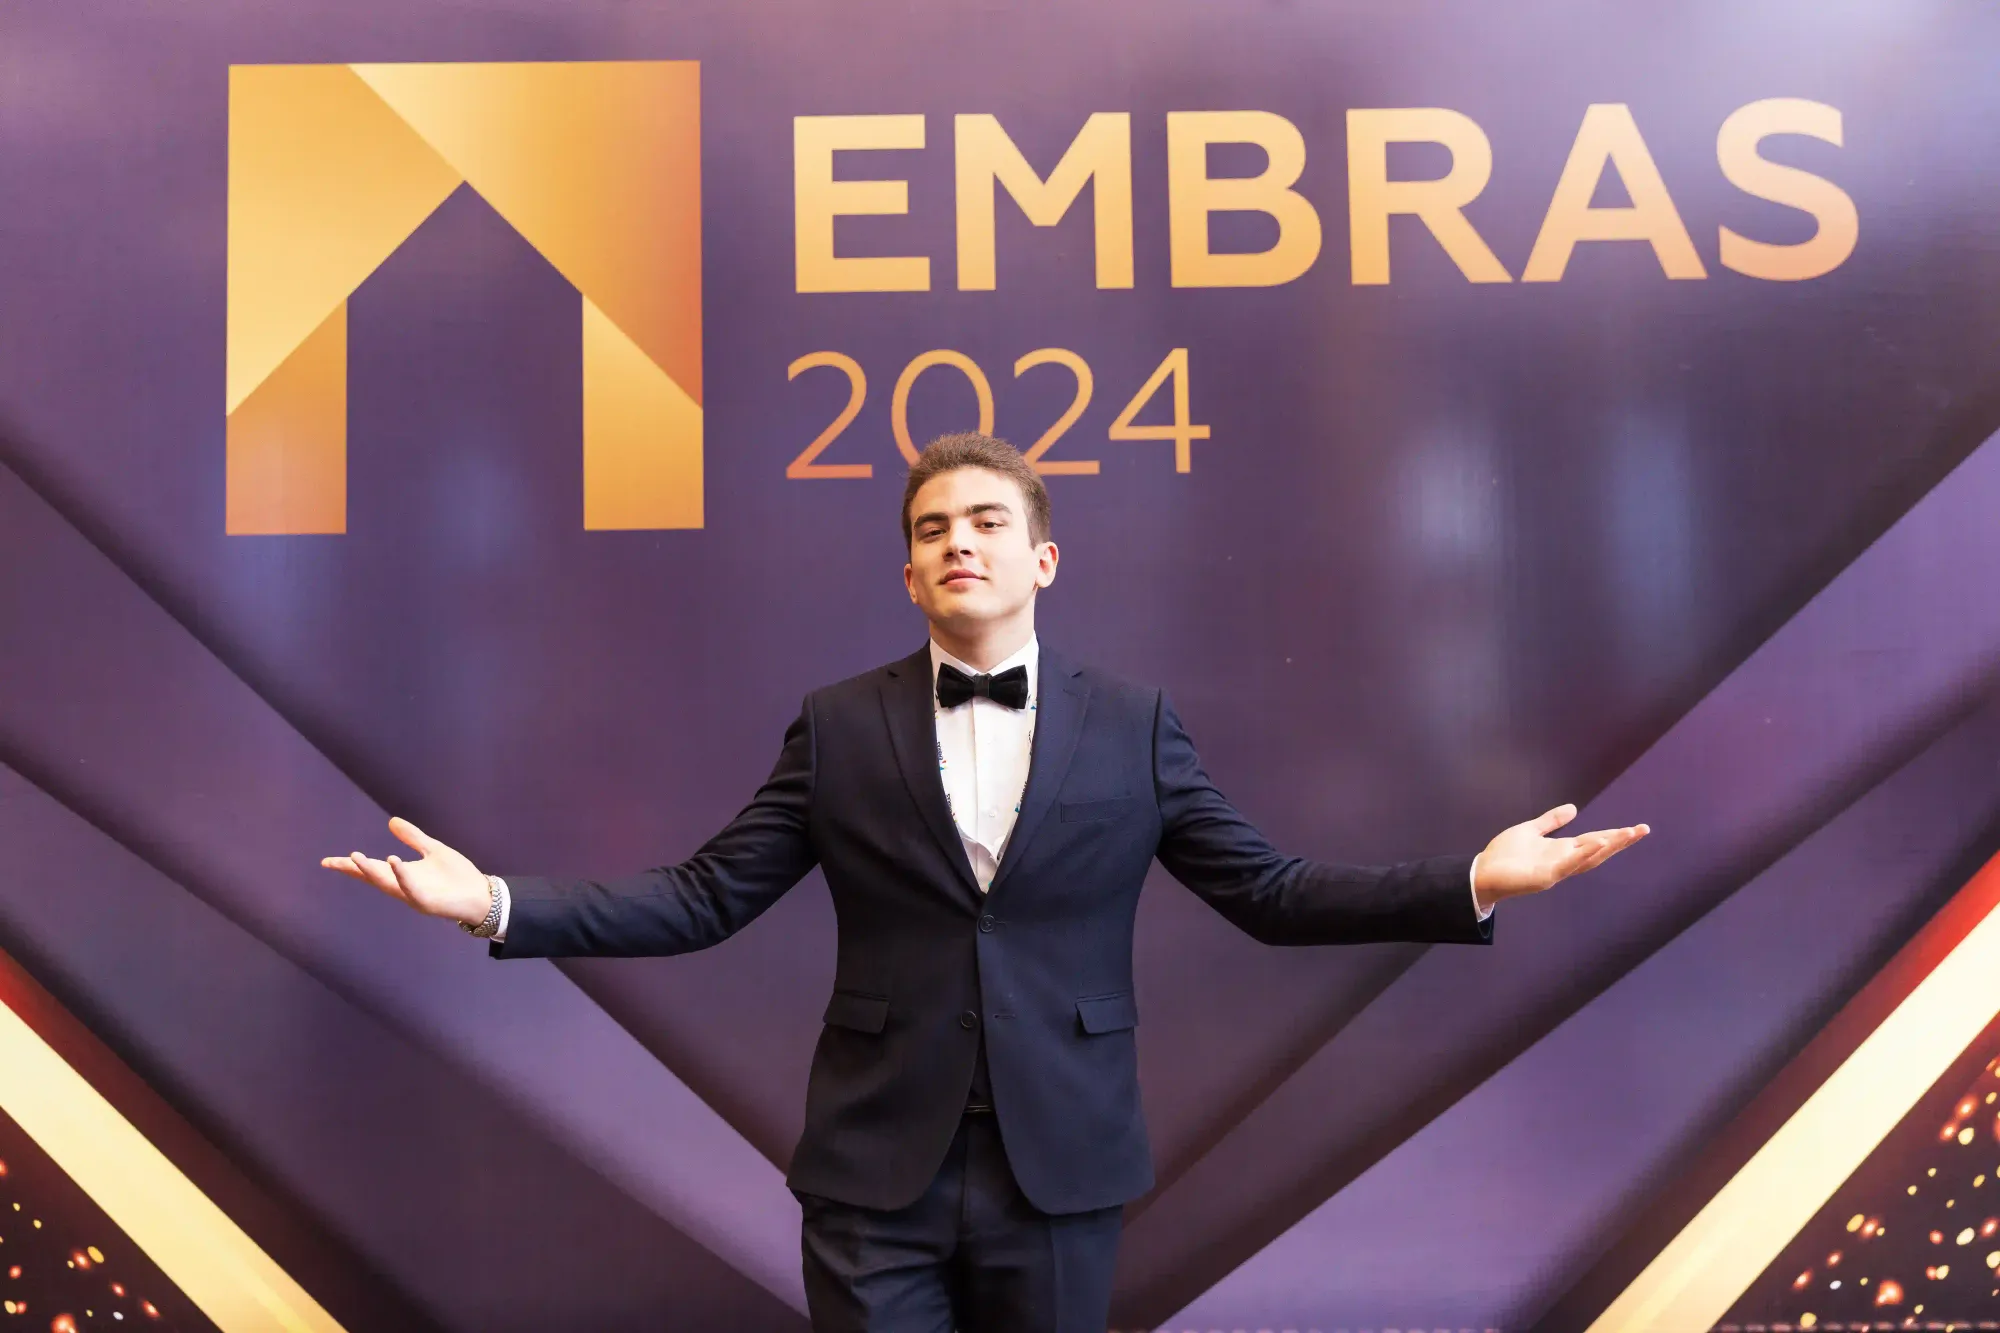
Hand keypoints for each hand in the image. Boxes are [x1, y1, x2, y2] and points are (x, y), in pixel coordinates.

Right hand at [321, 817, 492, 926]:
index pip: (372, 869)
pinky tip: (393, 860)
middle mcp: (404, 887)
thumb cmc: (457, 876)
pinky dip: (401, 875)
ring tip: (354, 857)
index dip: (350, 866)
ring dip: (370, 871)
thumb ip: (413, 837)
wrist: (482, 895)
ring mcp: (414, 896)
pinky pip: (411, 888)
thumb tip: (392, 821)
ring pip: (387, 884)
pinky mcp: (428, 902)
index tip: (326, 861)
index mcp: (403, 875)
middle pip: (373, 878)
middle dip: (353, 870)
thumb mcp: (433, 850)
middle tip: (332, 862)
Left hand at [1472, 804, 1648, 912]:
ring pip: (1587, 858)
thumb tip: (1574, 808)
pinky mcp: (1545, 877)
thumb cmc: (1505, 855)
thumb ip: (1551, 821)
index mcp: (1562, 850)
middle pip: (1598, 850)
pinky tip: (1595, 843)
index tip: (1636, 827)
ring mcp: (1556, 870)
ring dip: (1606, 846)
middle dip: (1620, 841)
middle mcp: (1564, 861)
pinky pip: (1567, 865)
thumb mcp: (1531, 830)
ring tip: (1625, 834)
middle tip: (1642, 830)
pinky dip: (1582, 854)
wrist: (1483, 873)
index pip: (1594, 840)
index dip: (1615, 835)